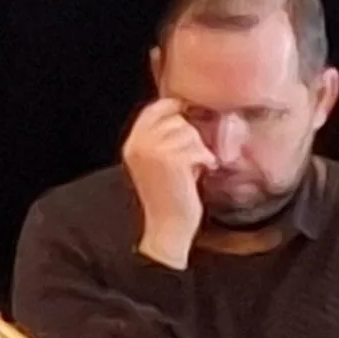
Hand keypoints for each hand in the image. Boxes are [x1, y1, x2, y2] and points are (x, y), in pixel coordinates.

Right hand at [121, 99, 215, 269]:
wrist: (167, 229)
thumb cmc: (168, 197)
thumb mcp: (157, 161)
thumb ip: (163, 136)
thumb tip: (187, 110)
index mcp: (133, 143)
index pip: (156, 108)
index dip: (176, 110)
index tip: (189, 120)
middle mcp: (139, 144)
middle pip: (176, 118)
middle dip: (190, 136)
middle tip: (191, 159)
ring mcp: (154, 151)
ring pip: (189, 132)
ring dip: (198, 149)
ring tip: (193, 168)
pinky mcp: (172, 161)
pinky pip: (198, 147)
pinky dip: (205, 160)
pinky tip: (201, 173)